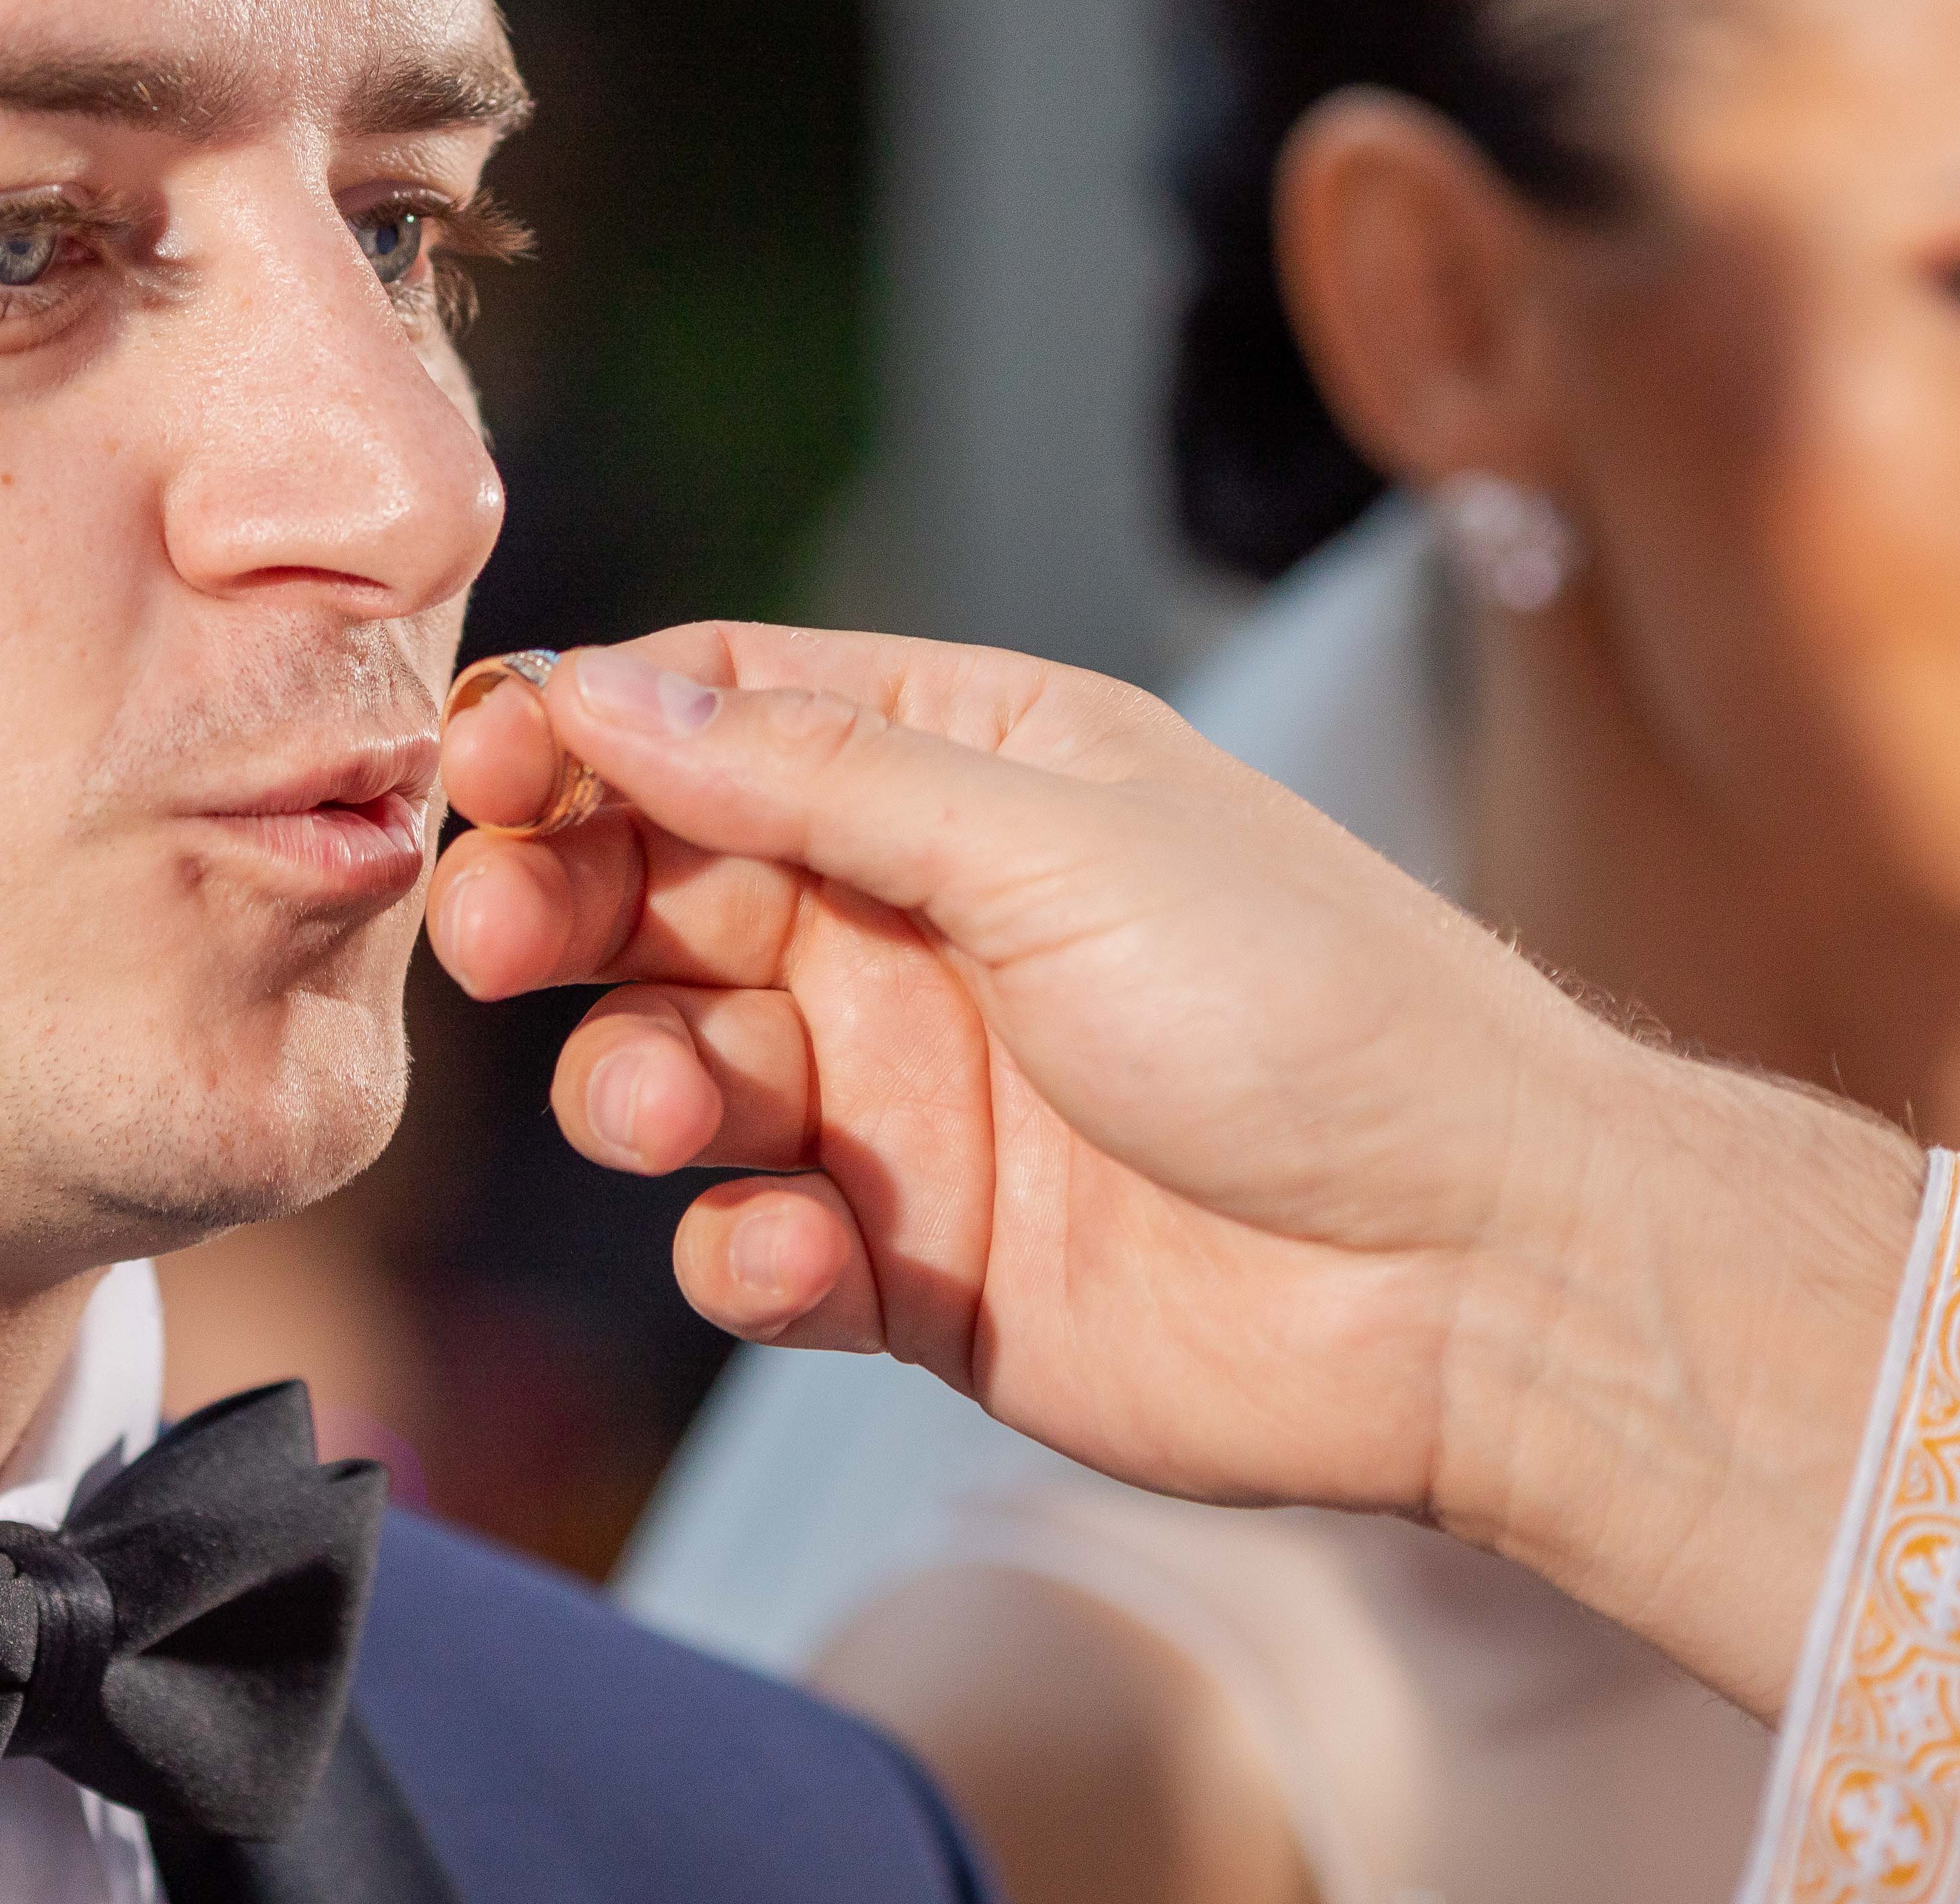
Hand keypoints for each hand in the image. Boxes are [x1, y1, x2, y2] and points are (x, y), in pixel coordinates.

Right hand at [426, 624, 1920, 1713]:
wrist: (1478, 1277)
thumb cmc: (1311, 1012)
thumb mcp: (1055, 840)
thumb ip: (814, 772)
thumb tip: (603, 682)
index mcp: (966, 771)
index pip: (717, 713)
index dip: (581, 728)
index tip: (481, 762)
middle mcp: (915, 921)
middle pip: (659, 886)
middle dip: (559, 905)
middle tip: (502, 934)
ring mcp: (905, 1097)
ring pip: (679, 1066)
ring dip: (642, 1086)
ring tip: (681, 1112)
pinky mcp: (912, 1264)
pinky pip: (755, 1245)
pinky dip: (742, 1251)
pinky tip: (792, 1255)